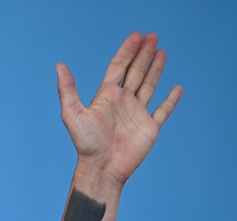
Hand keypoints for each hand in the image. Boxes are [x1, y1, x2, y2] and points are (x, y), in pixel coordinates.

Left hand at [57, 32, 182, 185]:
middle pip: (136, 72)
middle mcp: (122, 102)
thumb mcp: (72, 113)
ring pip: (149, 86)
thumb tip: (59, 66)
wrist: (101, 168)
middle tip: (153, 36)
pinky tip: (177, 89)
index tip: (137, 36)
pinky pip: (163, 111)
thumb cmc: (86, 143)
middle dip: (143, 54)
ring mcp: (137, 114)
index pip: (119, 67)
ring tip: (161, 52)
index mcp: (106, 96)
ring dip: (155, 69)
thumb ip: (67, 89)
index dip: (127, 50)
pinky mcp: (149, 128)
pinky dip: (171, 100)